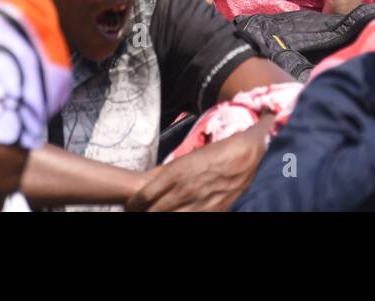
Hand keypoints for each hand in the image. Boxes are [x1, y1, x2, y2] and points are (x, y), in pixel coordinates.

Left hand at [124, 125, 265, 211]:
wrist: (244, 155)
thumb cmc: (214, 153)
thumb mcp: (186, 158)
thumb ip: (166, 171)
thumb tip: (148, 180)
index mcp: (175, 173)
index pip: (144, 196)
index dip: (134, 204)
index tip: (131, 206)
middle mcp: (184, 189)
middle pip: (154, 211)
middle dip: (144, 213)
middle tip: (139, 212)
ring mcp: (198, 203)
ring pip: (170, 217)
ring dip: (160, 216)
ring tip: (153, 214)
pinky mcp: (212, 211)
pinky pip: (191, 220)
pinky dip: (182, 218)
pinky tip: (178, 215)